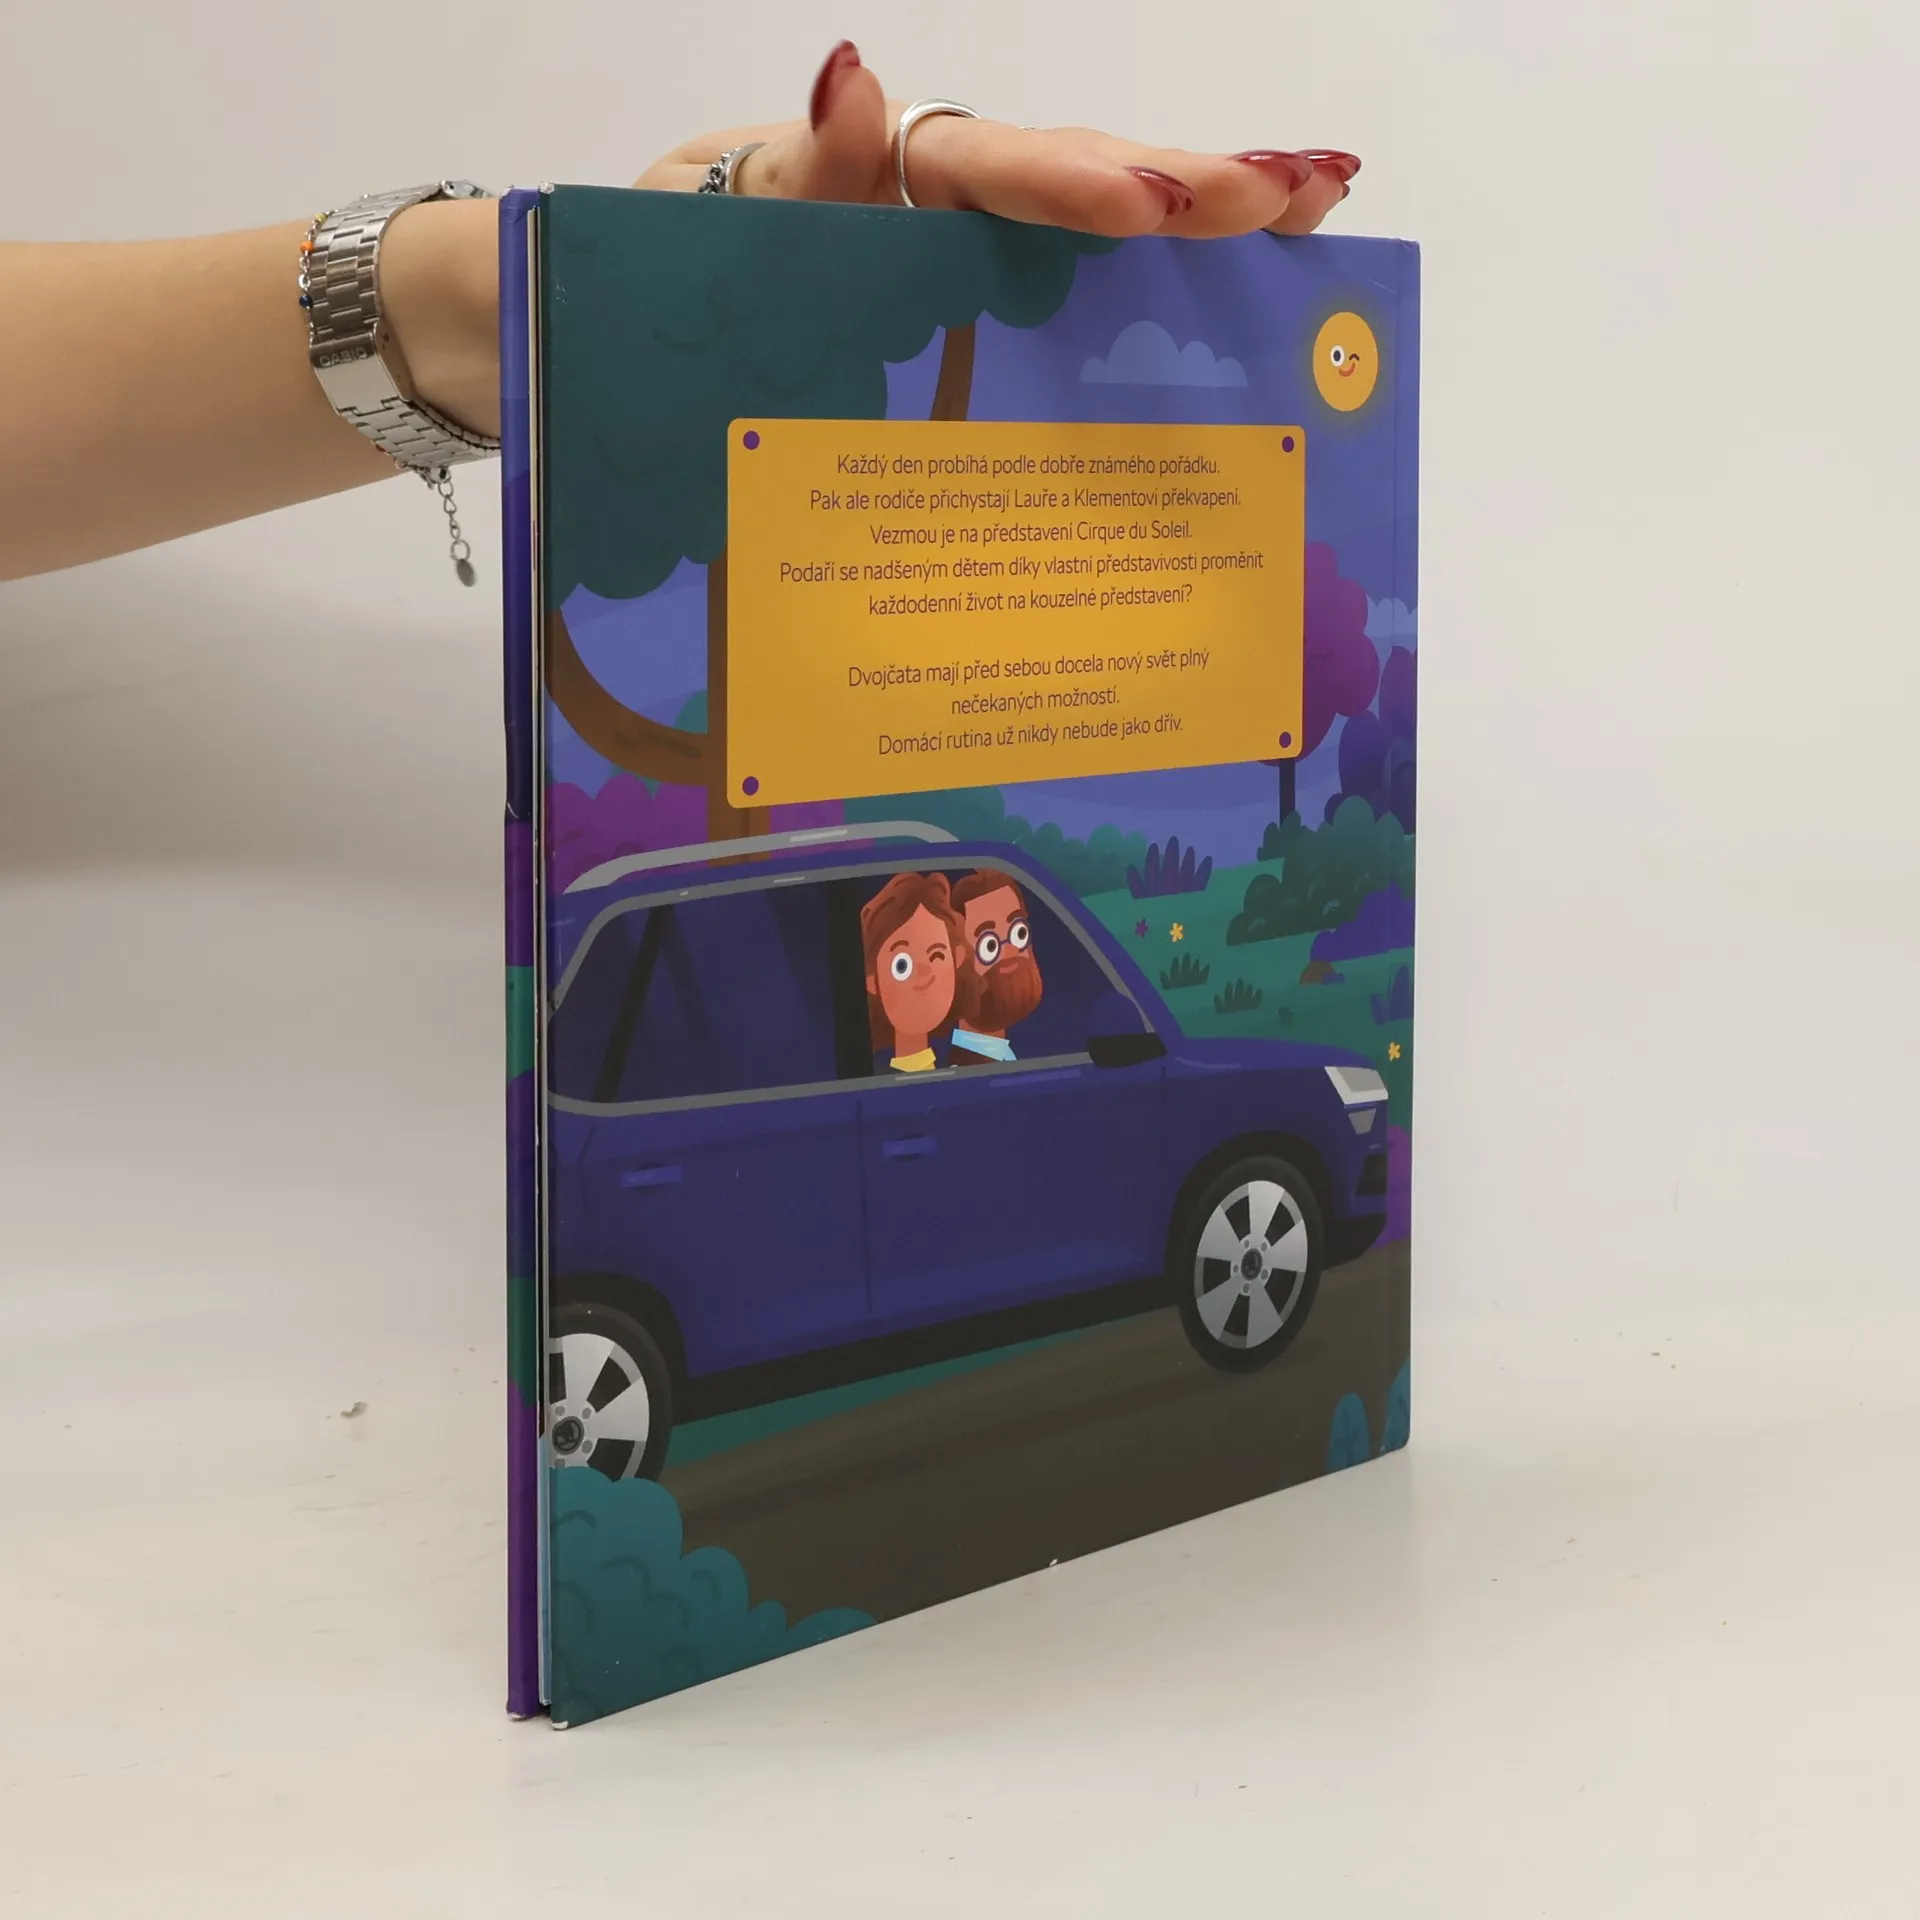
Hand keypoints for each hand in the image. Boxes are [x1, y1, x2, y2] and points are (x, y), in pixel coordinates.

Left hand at [637, 41, 1357, 239]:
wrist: (684, 288)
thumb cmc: (715, 243)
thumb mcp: (741, 207)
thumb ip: (807, 160)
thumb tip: (855, 71)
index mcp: (909, 171)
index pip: (1004, 169)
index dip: (1077, 190)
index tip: (1151, 213)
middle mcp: (972, 196)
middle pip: (1094, 174)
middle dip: (1195, 186)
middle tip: (1302, 192)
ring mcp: (995, 242)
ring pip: (1112, 217)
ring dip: (1214, 213)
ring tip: (1318, 204)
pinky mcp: (1001, 291)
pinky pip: (1093, 281)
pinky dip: (1175, 279)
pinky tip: (1260, 275)